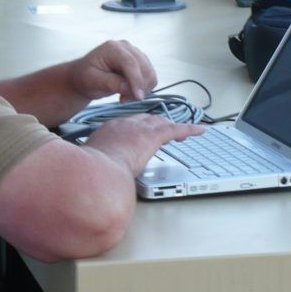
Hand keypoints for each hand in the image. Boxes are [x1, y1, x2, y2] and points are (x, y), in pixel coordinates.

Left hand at [67, 40, 157, 101]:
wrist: (84, 76)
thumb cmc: (85, 78)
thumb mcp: (92, 82)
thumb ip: (110, 83)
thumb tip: (129, 88)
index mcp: (112, 48)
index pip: (130, 63)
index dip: (136, 80)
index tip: (138, 97)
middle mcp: (126, 47)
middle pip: (144, 67)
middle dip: (138, 87)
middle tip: (123, 100)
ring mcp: (135, 53)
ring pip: (150, 73)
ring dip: (141, 89)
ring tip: (124, 96)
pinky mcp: (140, 61)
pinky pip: (150, 76)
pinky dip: (143, 88)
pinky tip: (129, 92)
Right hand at [86, 113, 204, 173]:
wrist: (96, 169)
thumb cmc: (91, 171)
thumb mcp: (92, 163)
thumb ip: (99, 162)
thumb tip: (98, 172)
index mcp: (110, 129)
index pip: (128, 124)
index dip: (138, 128)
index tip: (141, 134)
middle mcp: (126, 124)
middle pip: (146, 119)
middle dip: (157, 124)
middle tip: (164, 132)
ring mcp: (140, 128)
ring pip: (161, 122)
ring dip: (172, 127)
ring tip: (182, 132)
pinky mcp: (153, 135)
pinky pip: (176, 130)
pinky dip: (189, 129)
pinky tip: (200, 130)